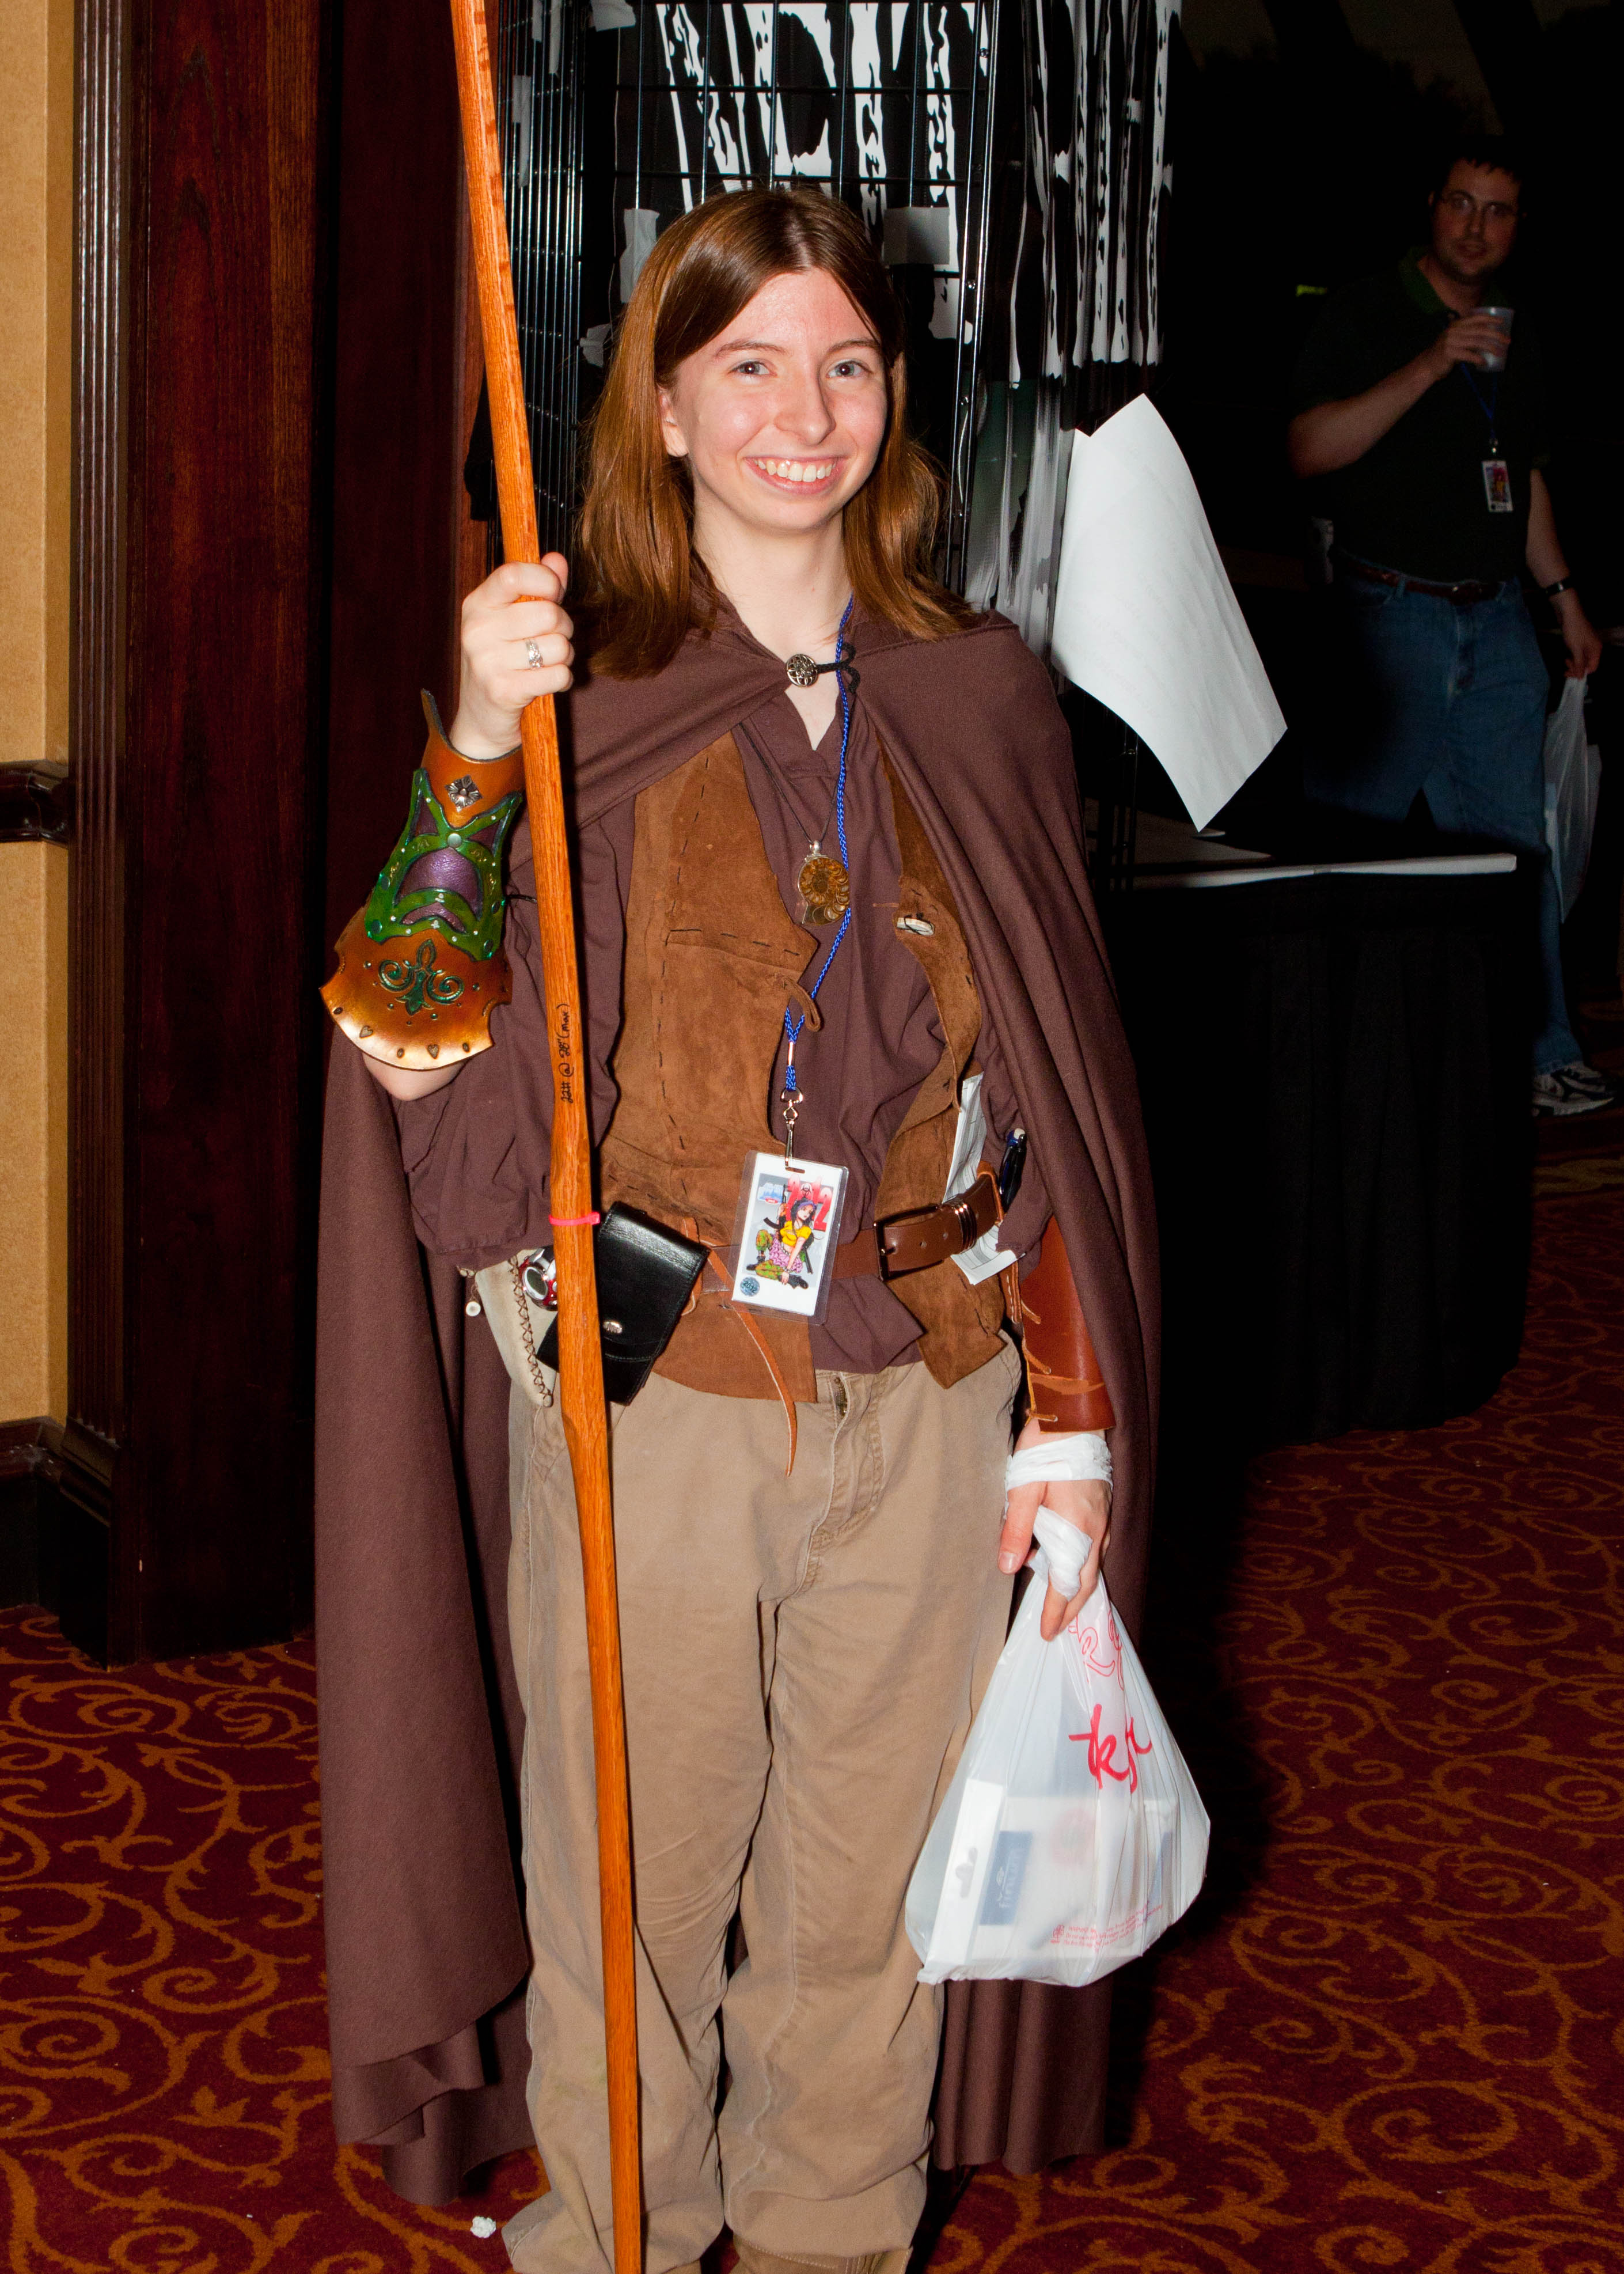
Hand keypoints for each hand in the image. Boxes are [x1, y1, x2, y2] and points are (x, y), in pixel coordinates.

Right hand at [448, 555, 572, 756]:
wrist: (481, 719)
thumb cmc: (504, 662)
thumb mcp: (515, 620)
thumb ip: (538, 588)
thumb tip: (557, 559)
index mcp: (477, 604)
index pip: (513, 575)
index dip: (545, 580)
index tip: (553, 593)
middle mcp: (477, 630)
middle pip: (548, 613)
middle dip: (563, 627)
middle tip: (553, 638)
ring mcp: (486, 662)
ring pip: (558, 646)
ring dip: (564, 656)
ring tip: (548, 662)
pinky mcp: (503, 691)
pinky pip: (558, 675)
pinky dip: (562, 679)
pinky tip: (546, 682)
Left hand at [997, 1418, 1111, 1641]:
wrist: (1076, 1416)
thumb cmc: (1046, 1448)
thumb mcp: (1022, 1488)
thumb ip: (1016, 1529)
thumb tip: (1007, 1567)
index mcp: (1077, 1528)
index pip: (1068, 1582)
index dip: (1058, 1610)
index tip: (1048, 1632)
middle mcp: (1095, 1528)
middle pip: (1086, 1581)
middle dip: (1072, 1609)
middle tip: (1056, 1628)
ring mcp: (1102, 1518)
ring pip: (1093, 1566)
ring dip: (1078, 1589)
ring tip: (1061, 1605)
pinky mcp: (1102, 1507)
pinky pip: (1095, 1549)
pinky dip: (1083, 1567)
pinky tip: (1069, 1565)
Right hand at [1422, 309, 1510, 381]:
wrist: (1428, 365)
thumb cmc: (1445, 353)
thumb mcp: (1455, 339)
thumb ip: (1467, 334)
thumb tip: (1487, 335)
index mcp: (1456, 324)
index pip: (1476, 318)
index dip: (1491, 319)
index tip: (1502, 322)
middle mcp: (1454, 330)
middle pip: (1480, 330)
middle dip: (1496, 335)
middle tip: (1507, 341)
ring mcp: (1450, 341)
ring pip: (1476, 342)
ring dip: (1491, 348)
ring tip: (1500, 353)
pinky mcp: (1449, 353)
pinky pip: (1468, 355)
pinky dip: (1478, 359)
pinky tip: (1484, 363)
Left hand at [1555, 591, 1603, 678]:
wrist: (1569, 613)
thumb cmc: (1574, 630)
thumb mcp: (1576, 650)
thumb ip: (1579, 664)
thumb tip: (1580, 677)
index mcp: (1596, 650)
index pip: (1592, 667)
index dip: (1582, 672)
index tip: (1571, 674)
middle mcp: (1593, 647)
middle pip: (1587, 664)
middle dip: (1577, 668)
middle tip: (1566, 669)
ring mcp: (1587, 644)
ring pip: (1582, 659)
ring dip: (1574, 663)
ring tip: (1566, 661)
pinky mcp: (1580, 641)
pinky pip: (1578, 653)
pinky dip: (1573, 657)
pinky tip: (1567, 657)